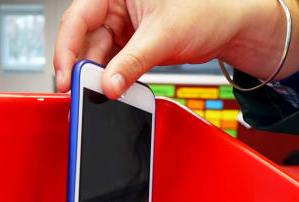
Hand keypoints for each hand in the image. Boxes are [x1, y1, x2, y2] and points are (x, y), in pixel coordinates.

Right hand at [54, 0, 298, 98]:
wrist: (232, 26)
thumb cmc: (207, 11)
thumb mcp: (163, 38)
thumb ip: (131, 64)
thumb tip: (107, 86)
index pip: (78, 17)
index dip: (66, 48)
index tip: (65, 76)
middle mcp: (115, 3)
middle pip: (83, 37)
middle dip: (80, 66)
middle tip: (78, 92)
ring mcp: (122, 23)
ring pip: (96, 52)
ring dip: (95, 75)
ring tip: (96, 95)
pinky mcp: (131, 42)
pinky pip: (112, 61)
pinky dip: (110, 77)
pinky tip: (110, 90)